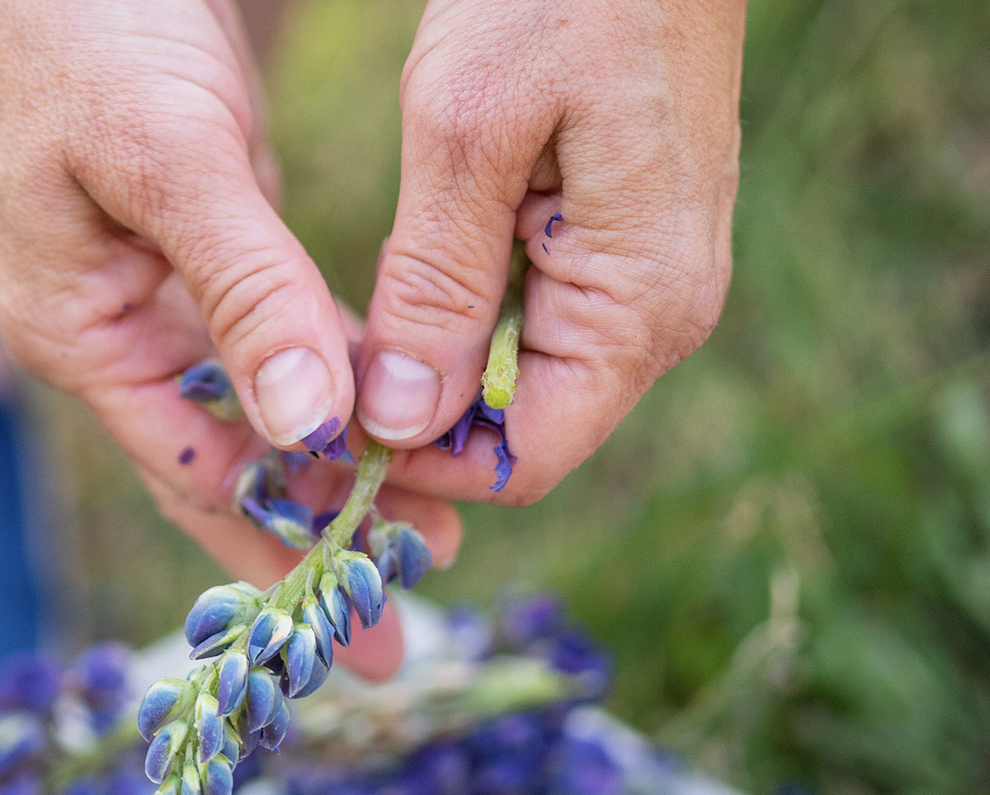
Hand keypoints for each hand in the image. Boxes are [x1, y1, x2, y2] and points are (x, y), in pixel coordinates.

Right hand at [0, 0, 462, 676]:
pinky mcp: (211, 252)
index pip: (196, 472)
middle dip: (313, 539)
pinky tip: (395, 419)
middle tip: (401, 620)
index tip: (364, 608)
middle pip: (229, 468)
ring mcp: (163, 299)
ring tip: (423, 536)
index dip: (282, 543)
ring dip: (338, 468)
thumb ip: (242, 290)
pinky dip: (338, 380)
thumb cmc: (87, 36)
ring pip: (263, 413)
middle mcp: (119, 336)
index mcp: (84, 337)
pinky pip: (282, 342)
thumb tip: (309, 424)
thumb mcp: (167, 160)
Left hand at [355, 0, 744, 502]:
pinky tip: (413, 275)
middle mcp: (661, 314)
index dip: (425, 464)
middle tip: (327, 383)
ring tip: (359, 330)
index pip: (527, 459)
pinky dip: (470, 316)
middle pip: (526, 429)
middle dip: (426, 422)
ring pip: (528, 377)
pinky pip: (542, 317)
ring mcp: (649, 277)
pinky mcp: (626, 240)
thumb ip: (436, 290)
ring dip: (441, 369)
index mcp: (638, 307)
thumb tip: (403, 421)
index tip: (333, 432)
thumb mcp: (466, 135)